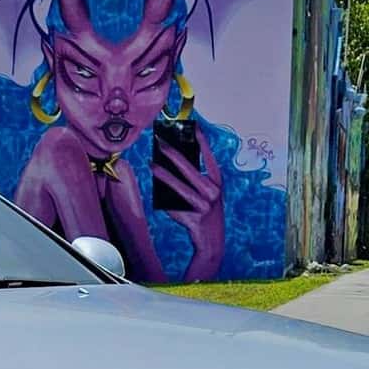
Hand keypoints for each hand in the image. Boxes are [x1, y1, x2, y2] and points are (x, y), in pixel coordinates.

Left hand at [156, 136, 225, 280]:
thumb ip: (194, 180)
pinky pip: (174, 207)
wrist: (212, 242)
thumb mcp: (206, 195)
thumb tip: (173, 163)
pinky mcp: (194, 219)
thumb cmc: (206, 214)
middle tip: (160, 142)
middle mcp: (213, 193)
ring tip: (151, 165)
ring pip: (179, 187)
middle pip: (189, 169)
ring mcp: (204, 206)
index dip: (201, 141)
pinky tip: (157, 194)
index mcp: (217, 183)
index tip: (192, 126)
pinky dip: (166, 203)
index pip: (209, 158)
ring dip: (163, 175)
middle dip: (173, 153)